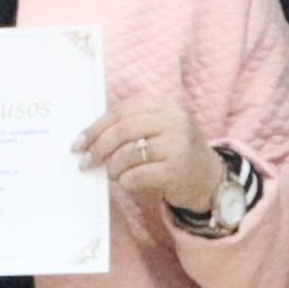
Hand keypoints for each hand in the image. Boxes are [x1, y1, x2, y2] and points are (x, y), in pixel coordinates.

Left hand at [80, 90, 226, 218]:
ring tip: (111, 173)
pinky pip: (136, 175)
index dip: (96, 127)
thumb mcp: (158, 130)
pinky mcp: (175, 170)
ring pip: (127, 153)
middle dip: (98, 147)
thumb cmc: (174, 153)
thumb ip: (129, 126)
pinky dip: (125, 180)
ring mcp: (176, 145)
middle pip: (122, 130)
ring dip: (112, 167)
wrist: (209, 179)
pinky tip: (126, 182)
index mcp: (165, 106)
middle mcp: (173, 121)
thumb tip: (87, 138)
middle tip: (85, 161)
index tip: (79, 142)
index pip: (121, 112)